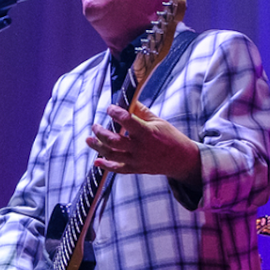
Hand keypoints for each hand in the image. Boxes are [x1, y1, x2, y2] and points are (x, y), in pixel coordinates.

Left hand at [86, 103, 200, 186]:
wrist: (181, 159)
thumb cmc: (170, 137)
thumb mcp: (158, 121)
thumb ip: (141, 112)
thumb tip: (127, 100)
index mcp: (147, 133)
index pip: (127, 120)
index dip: (115, 113)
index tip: (109, 108)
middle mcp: (140, 148)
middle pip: (113, 140)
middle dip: (100, 132)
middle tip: (95, 126)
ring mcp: (136, 160)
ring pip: (111, 155)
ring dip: (97, 147)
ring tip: (88, 139)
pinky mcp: (135, 169)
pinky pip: (117, 169)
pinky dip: (105, 166)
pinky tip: (96, 162)